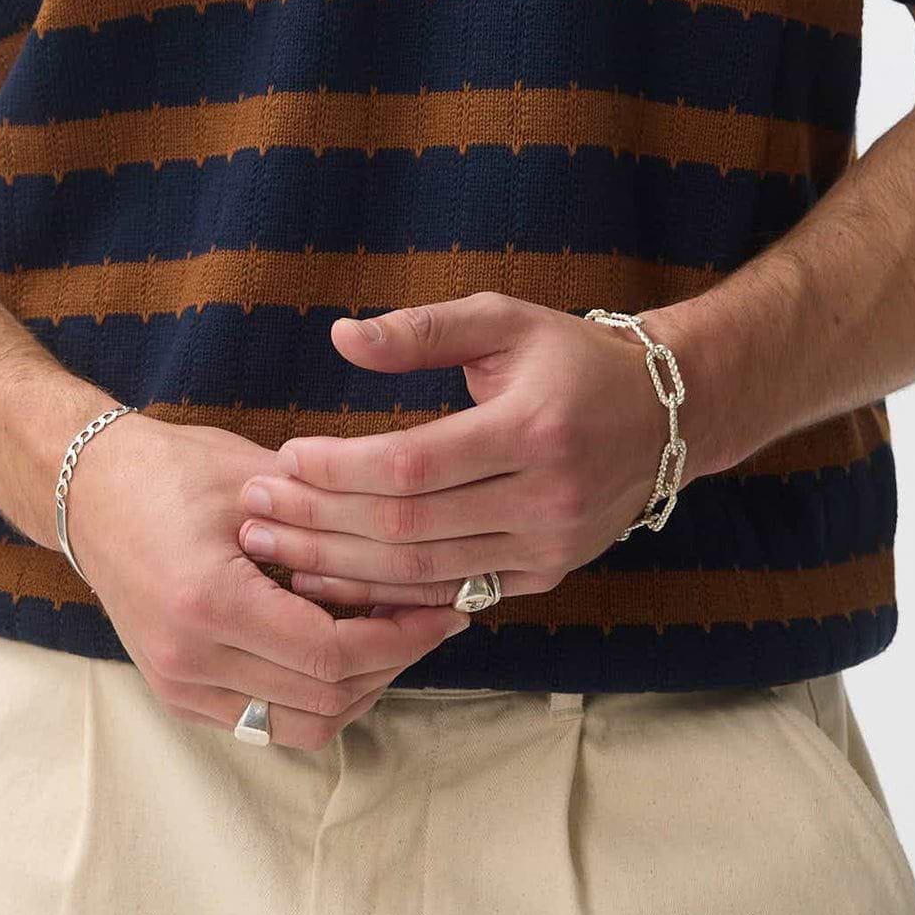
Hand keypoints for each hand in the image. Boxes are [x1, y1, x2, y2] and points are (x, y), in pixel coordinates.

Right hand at [63, 412, 470, 745]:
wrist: (88, 490)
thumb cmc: (171, 470)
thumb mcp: (256, 477)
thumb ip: (331, 516)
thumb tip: (417, 540)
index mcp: (209, 604)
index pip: (330, 654)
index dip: (398, 639)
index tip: (441, 611)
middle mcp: (190, 660)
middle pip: (323, 701)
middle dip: (389, 665)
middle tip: (429, 621)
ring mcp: (179, 685)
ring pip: (298, 726)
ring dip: (355, 690)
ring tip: (391, 636)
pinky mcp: (178, 694)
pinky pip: (265, 721)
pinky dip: (313, 694)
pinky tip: (340, 646)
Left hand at [230, 295, 675, 610]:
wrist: (660, 416)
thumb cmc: (569, 356)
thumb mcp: (503, 320)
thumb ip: (421, 330)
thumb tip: (340, 338)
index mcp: (533, 430)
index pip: (414, 464)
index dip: (340, 469)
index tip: (284, 457)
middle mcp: (546, 499)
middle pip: (409, 527)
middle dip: (321, 522)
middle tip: (254, 510)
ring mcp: (548, 547)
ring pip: (424, 574)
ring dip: (340, 567)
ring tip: (275, 548)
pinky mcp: (544, 576)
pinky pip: (452, 594)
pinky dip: (387, 593)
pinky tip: (333, 580)